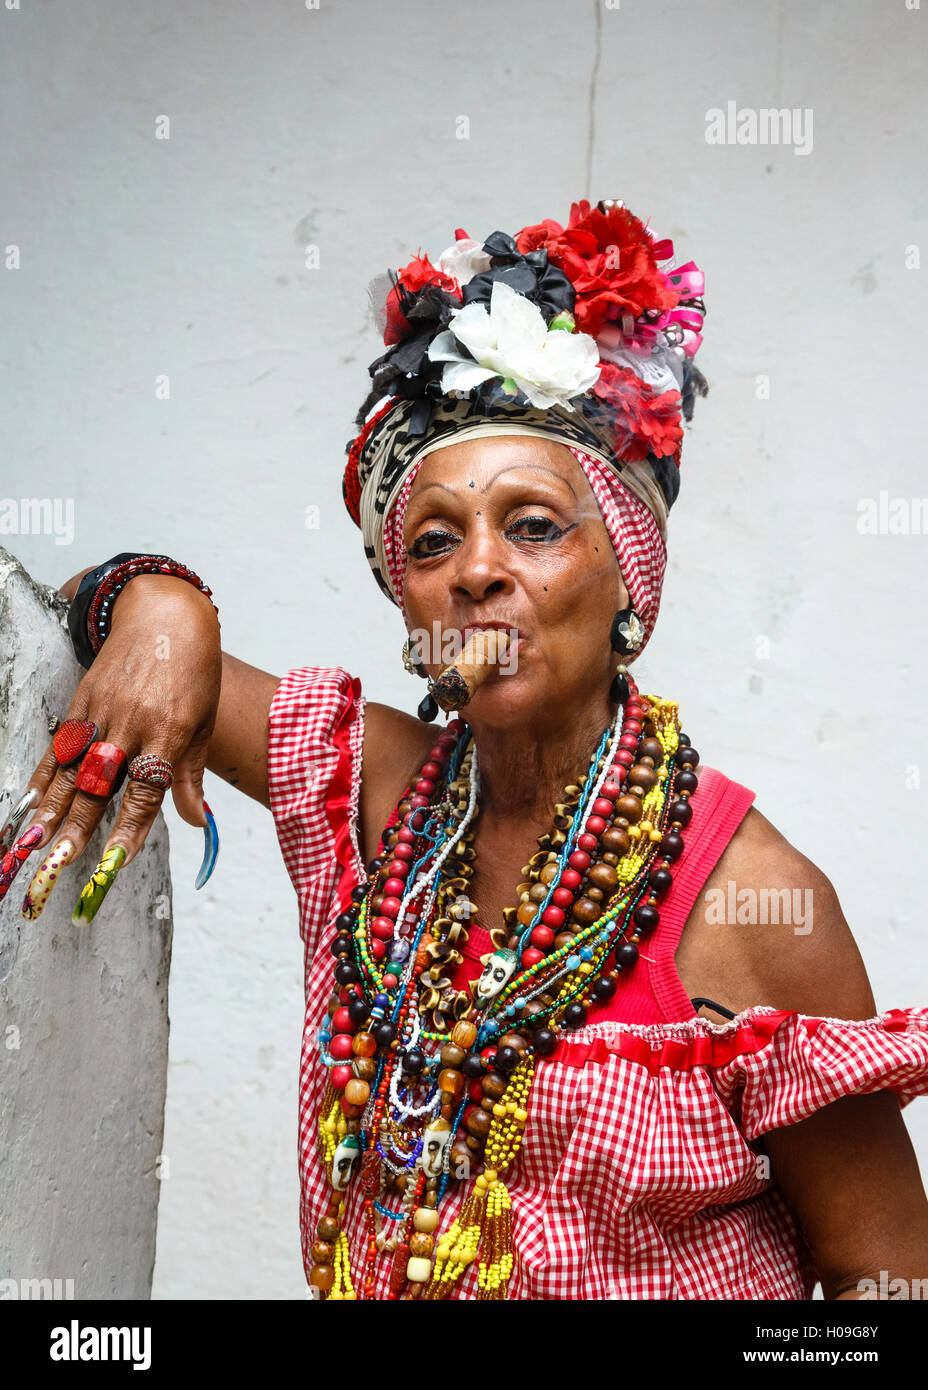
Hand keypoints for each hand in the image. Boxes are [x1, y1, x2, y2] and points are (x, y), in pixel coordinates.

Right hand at [4, 574, 221, 922]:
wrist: (165, 613)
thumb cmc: (194, 672)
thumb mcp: (203, 722)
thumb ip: (191, 775)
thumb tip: (197, 823)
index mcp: (169, 732)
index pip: (146, 791)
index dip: (129, 829)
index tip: (115, 864)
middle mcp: (132, 724)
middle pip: (100, 785)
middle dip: (78, 828)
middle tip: (60, 864)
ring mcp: (103, 713)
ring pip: (72, 769)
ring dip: (50, 810)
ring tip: (32, 846)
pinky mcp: (82, 702)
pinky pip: (59, 746)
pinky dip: (42, 777)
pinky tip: (27, 805)